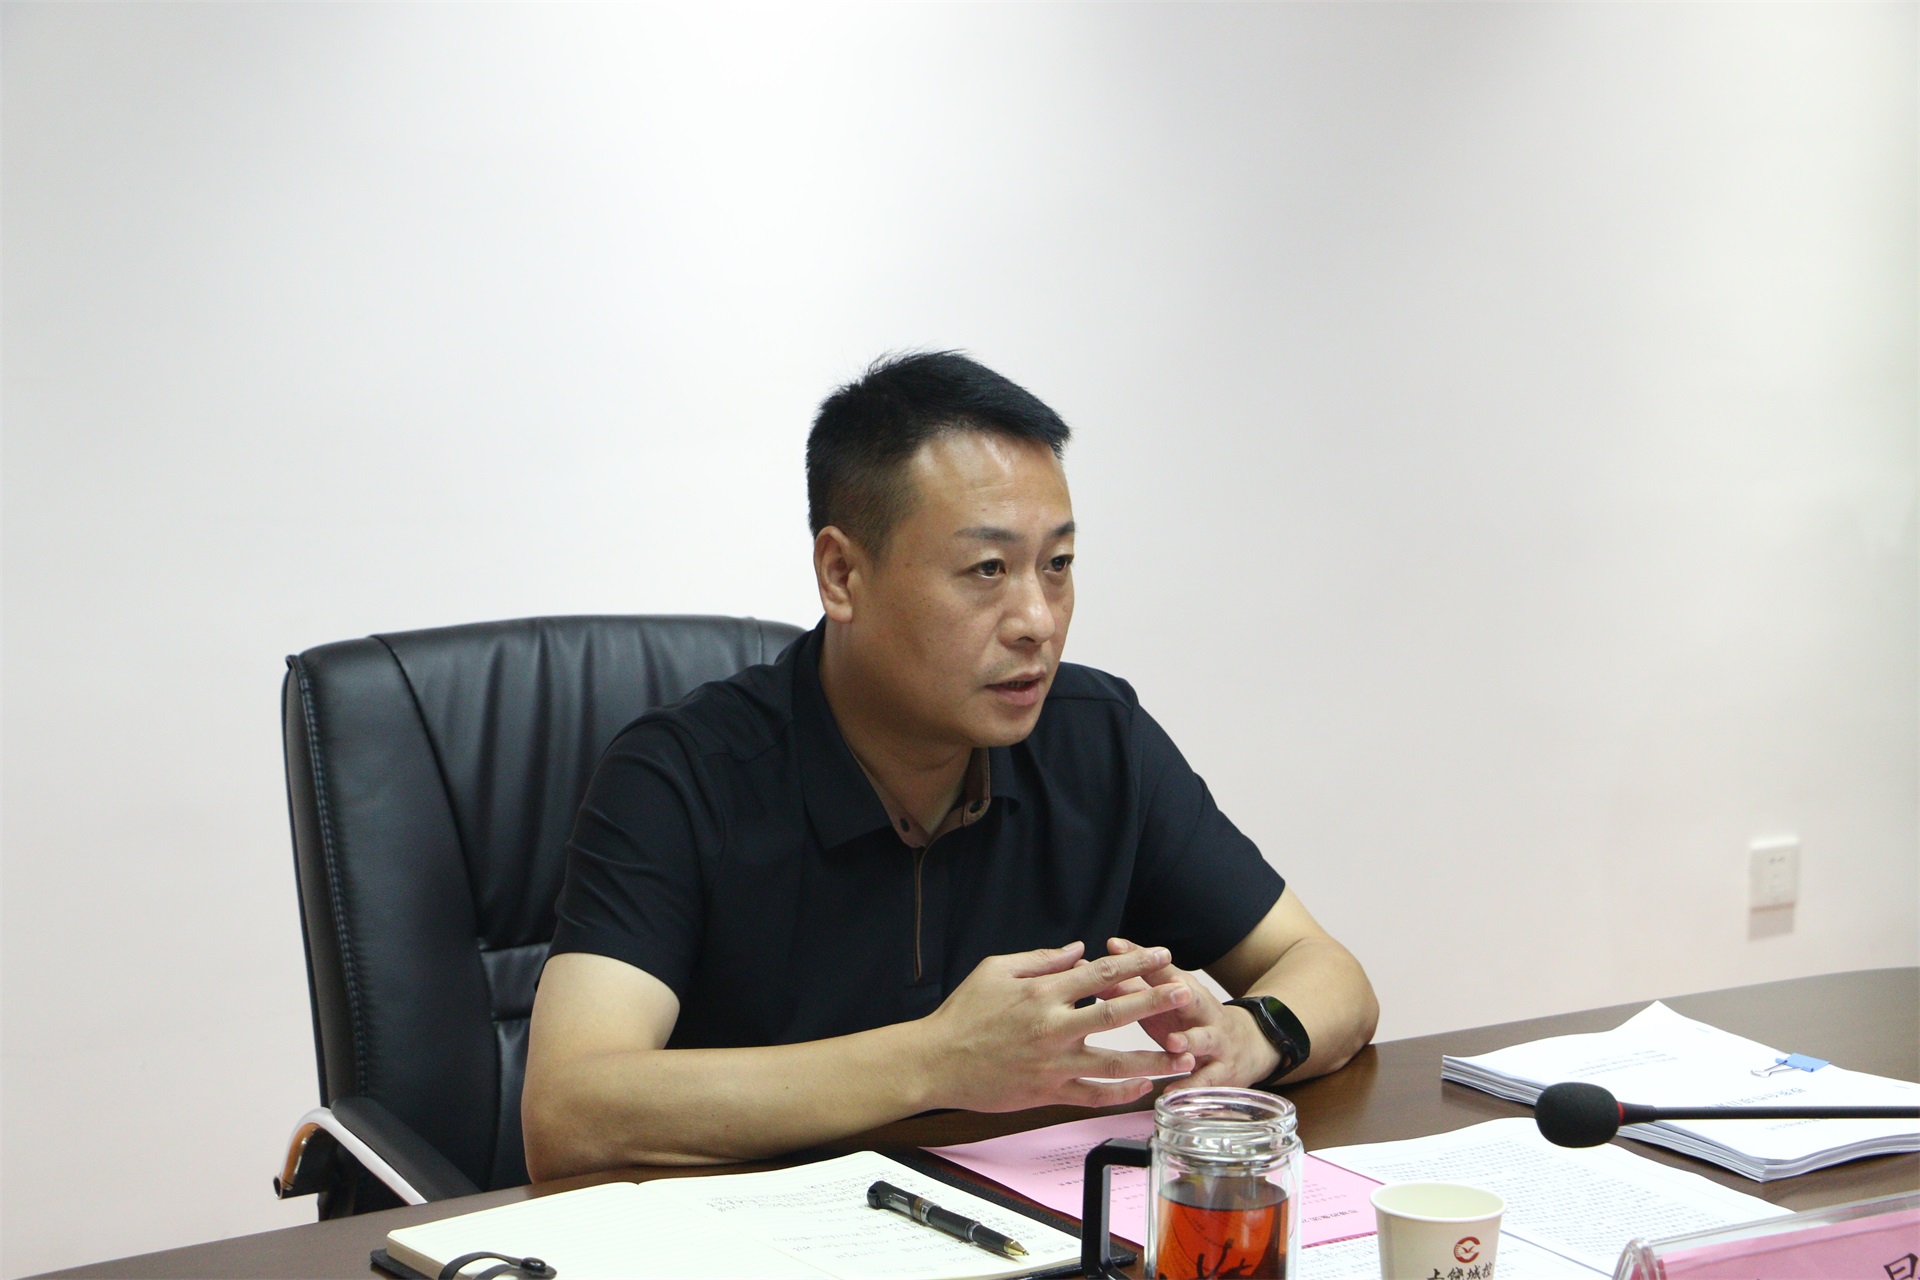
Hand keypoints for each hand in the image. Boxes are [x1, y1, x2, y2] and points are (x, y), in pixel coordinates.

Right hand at [920, 941, 1197, 1111]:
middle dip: (1156, 1002)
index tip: (1163, 956)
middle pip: (1117, 1012)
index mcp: (1043, 992)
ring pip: (1115, 1062)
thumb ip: (1041, 958)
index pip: (1100, 973)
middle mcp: (1054, 1026)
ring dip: (1153, 1058)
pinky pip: (1093, 1095)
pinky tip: (1143, 1088)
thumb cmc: (963, 1012)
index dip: (1136, 963)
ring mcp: (1053, 1063)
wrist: (936, 1061)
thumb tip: (1078, 949)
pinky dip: (1121, 1093)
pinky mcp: (1047, 1092)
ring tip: (1184, 1055)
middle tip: (1186, 994)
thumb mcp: (995, 969)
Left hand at [1100, 937, 1281, 1088]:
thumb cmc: (1189, 1018)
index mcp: (1183, 989)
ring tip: (1174, 1043)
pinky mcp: (1223, 1071)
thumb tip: (1081, 965)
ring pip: (1203, 1039)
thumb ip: (1126, 982)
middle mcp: (1201, 1010)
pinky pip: (1206, 1080)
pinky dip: (1191, 1085)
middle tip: (1160, 990)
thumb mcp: (1163, 997)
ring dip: (1189, 1041)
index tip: (1114, 946)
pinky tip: (1173, 1091)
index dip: (1137, 957)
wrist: (1247, 1044)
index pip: (1161, 968)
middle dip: (1173, 993)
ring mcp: (1215, 1040)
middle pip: (1189, 997)